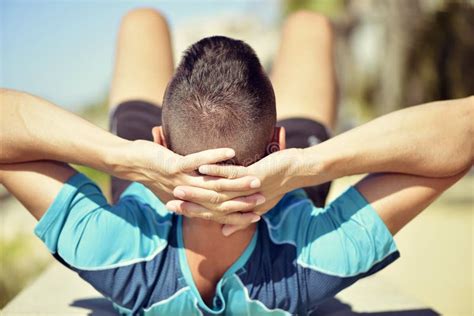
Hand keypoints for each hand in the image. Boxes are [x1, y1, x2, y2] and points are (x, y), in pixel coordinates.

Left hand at [115, 140, 264, 225]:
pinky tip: (230, 152)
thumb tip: (202, 204)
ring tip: (255, 178)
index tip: (258, 213)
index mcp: (188, 202)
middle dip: (243, 199)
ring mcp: (180, 181)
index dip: (237, 214)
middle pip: (219, 200)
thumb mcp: (173, 190)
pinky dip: (214, 157)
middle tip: (264, 196)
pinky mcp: (173, 166)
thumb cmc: (153, 176)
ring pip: (212, 184)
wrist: (128, 164)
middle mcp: (186, 195)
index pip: (217, 212)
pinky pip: (196, 161)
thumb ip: (189, 197)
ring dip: (235, 181)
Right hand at [166, 148, 308, 234]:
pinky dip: (217, 170)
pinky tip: (203, 167)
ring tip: (178, 186)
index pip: (212, 213)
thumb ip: (238, 216)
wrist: (297, 172)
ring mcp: (247, 189)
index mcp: (240, 209)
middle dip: (189, 203)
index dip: (192, 212)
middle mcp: (242, 203)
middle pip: (211, 205)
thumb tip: (224, 232)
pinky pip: (232, 174)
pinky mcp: (255, 175)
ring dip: (198, 189)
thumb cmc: (275, 185)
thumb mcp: (257, 202)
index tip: (171, 209)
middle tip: (168, 201)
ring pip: (219, 191)